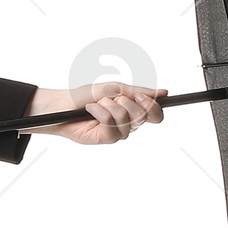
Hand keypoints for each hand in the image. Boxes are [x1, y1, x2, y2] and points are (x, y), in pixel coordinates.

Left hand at [25, 80, 165, 143]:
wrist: (64, 104)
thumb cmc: (87, 96)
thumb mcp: (114, 88)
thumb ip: (138, 92)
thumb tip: (163, 93)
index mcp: (134, 110)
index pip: (156, 115)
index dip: (153, 106)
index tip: (141, 96)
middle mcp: (128, 123)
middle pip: (143, 116)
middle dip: (126, 101)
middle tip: (111, 97)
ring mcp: (118, 132)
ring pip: (126, 118)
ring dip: (109, 105)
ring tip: (97, 104)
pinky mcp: (106, 139)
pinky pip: (110, 124)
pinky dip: (99, 112)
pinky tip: (90, 111)